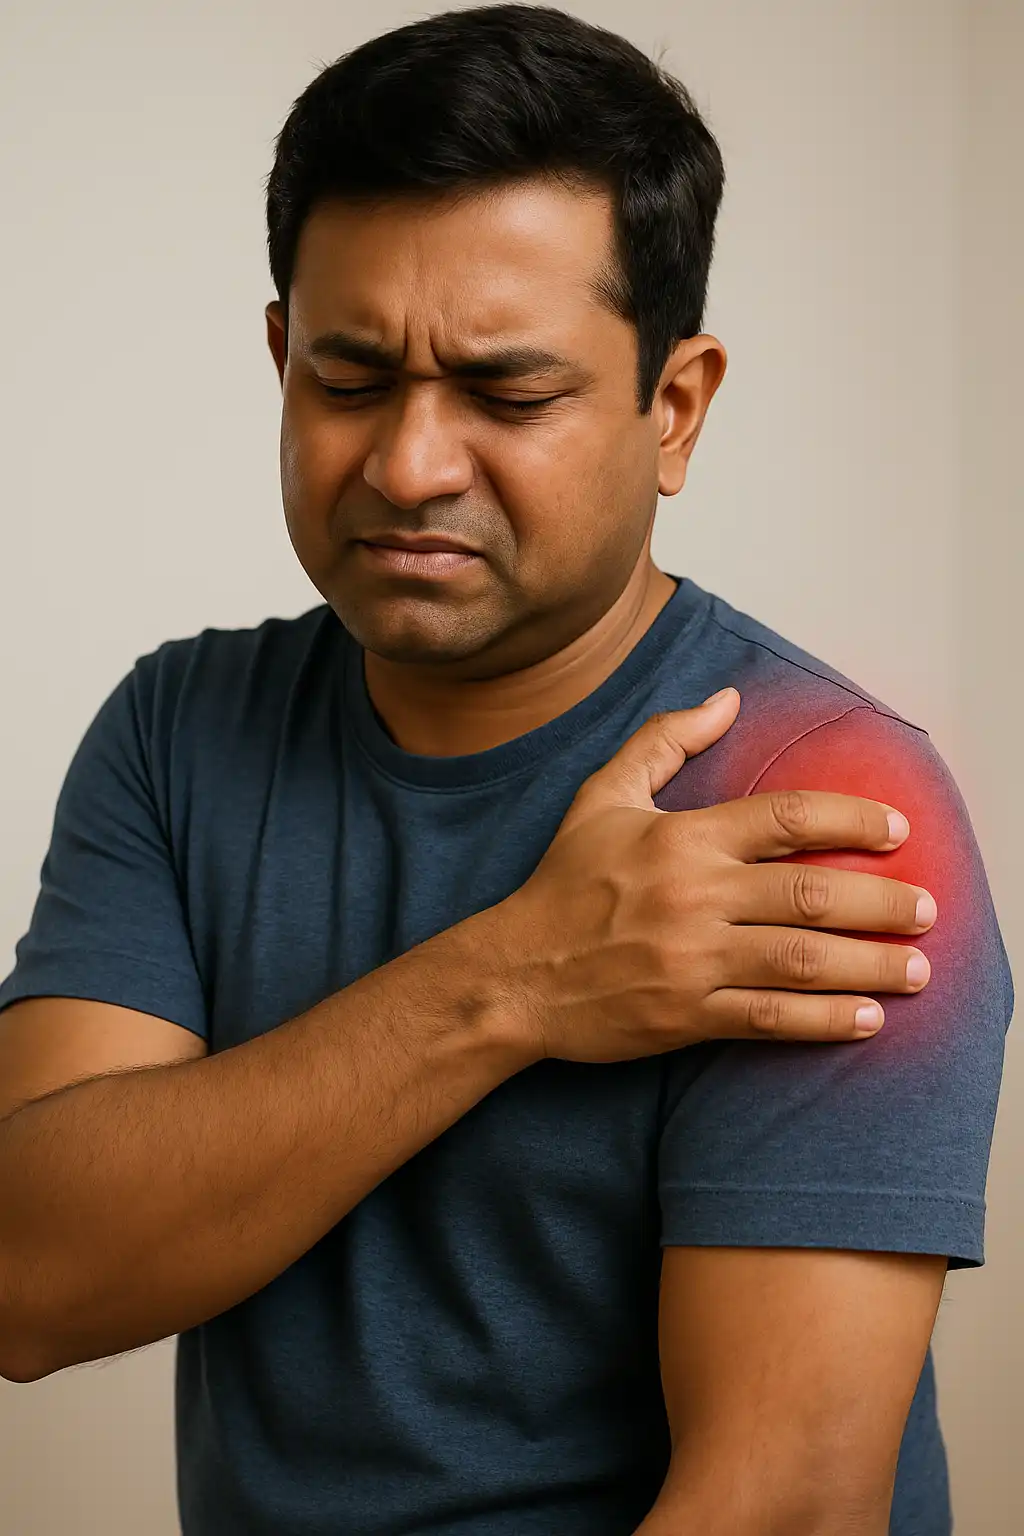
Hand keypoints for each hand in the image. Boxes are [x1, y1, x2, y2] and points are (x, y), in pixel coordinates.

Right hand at [494, 689, 935, 1062]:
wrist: (513, 974)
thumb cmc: (561, 884)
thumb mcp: (601, 797)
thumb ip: (664, 741)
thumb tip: (725, 698)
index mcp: (682, 837)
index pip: (786, 816)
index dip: (852, 817)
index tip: (898, 828)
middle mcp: (694, 896)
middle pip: (811, 892)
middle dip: (883, 901)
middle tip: (927, 907)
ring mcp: (692, 960)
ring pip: (803, 960)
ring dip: (871, 964)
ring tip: (918, 967)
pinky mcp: (687, 1017)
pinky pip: (771, 1019)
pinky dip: (825, 1020)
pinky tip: (867, 1020)